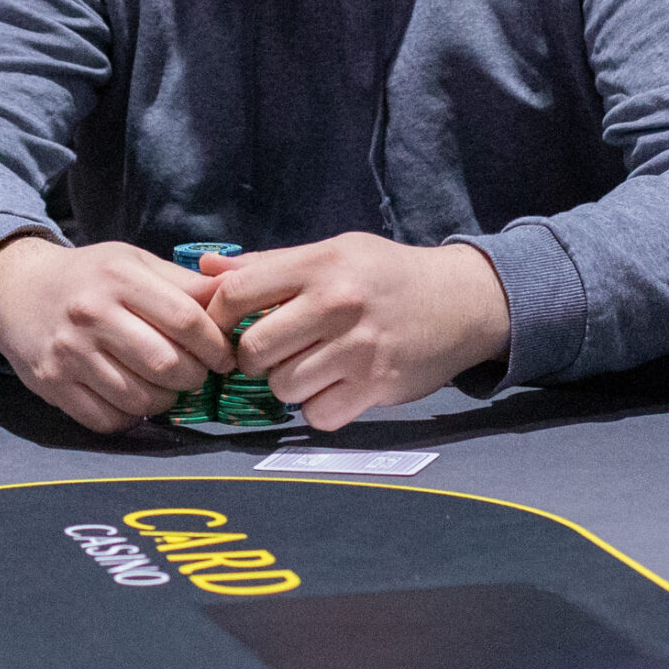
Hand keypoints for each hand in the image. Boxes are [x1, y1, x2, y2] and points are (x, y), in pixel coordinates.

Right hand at [0, 237, 231, 432]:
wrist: (16, 291)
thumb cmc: (89, 277)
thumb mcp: (132, 262)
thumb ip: (182, 283)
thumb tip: (235, 298)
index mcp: (119, 277)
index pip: (186, 319)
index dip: (216, 345)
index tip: (224, 356)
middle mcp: (92, 314)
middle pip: (167, 364)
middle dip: (194, 377)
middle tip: (195, 373)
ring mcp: (69, 352)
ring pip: (140, 398)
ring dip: (164, 400)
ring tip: (164, 385)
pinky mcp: (52, 384)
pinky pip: (108, 419)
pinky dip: (129, 416)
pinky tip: (131, 396)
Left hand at [204, 235, 511, 430]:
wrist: (462, 300)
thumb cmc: (385, 275)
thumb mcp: (332, 252)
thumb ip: (269, 264)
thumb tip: (205, 268)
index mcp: (319, 265)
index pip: (237, 293)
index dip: (216, 317)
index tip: (221, 330)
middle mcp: (337, 305)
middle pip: (254, 350)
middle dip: (251, 358)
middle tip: (269, 353)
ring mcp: (359, 349)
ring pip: (283, 387)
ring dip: (286, 384)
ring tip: (306, 367)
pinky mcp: (378, 386)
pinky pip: (318, 415)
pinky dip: (318, 408)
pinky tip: (332, 387)